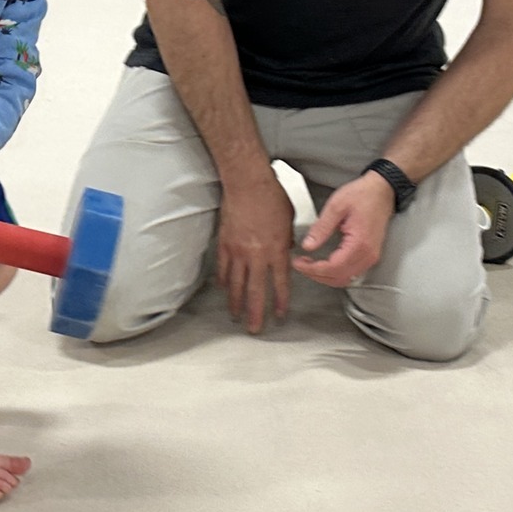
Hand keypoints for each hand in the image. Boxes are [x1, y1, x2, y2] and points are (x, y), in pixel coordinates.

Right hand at [216, 171, 295, 333]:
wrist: (247, 182)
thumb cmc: (271, 196)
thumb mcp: (289, 220)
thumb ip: (288, 240)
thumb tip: (286, 251)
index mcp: (277, 250)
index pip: (279, 284)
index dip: (279, 302)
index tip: (279, 315)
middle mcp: (257, 254)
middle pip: (254, 291)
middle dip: (255, 313)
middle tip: (254, 328)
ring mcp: (238, 251)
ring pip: (235, 284)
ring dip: (236, 302)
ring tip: (236, 315)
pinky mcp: (224, 243)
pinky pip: (222, 268)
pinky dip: (223, 281)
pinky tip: (224, 289)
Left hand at [292, 172, 394, 288]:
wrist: (382, 190)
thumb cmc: (363, 195)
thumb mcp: (336, 207)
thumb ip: (321, 228)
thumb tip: (308, 245)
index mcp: (359, 244)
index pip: (332, 268)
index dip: (312, 269)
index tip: (298, 263)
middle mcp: (368, 255)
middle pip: (338, 278)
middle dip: (316, 275)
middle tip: (300, 264)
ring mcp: (371, 257)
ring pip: (345, 279)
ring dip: (325, 276)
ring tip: (309, 265)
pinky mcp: (370, 255)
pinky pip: (351, 273)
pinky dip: (335, 273)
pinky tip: (324, 264)